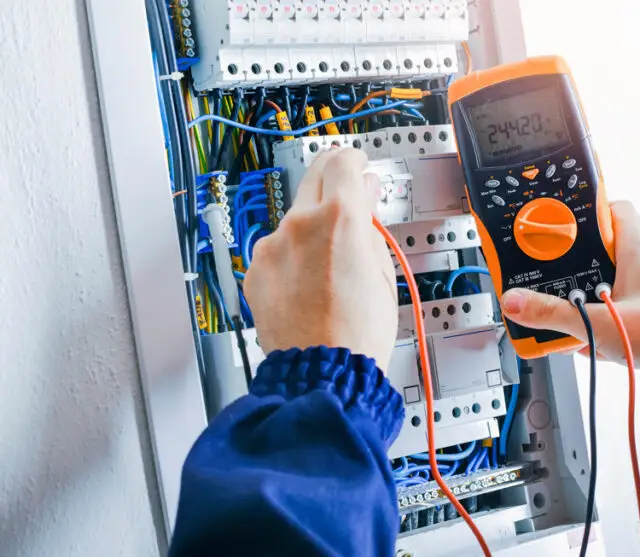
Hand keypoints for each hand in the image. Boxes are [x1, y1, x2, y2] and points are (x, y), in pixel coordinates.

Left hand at [245, 148, 397, 370]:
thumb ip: (370, 224)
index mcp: (340, 218)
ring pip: (295, 217)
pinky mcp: (256, 269)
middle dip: (333, 179)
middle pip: (314, 176)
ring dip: (312, 225)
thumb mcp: (382, 270)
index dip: (355, 159)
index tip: (359, 165)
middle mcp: (300, 224)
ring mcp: (272, 246)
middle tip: (347, 193)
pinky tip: (310, 283)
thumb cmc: (358, 332)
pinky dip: (292, 255)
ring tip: (331, 263)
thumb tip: (365, 196)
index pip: (343, 162)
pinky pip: (277, 248)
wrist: (322, 372)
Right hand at [500, 201, 639, 370]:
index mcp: (638, 247)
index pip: (610, 208)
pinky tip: (593, 342)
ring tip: (571, 317)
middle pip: (601, 250)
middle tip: (553, 278)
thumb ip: (554, 314)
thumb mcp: (600, 323)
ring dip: (587, 300)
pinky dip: (603, 322)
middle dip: (575, 268)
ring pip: (608, 282)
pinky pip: (619, 308)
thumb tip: (516, 302)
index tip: (557, 226)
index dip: (583, 213)